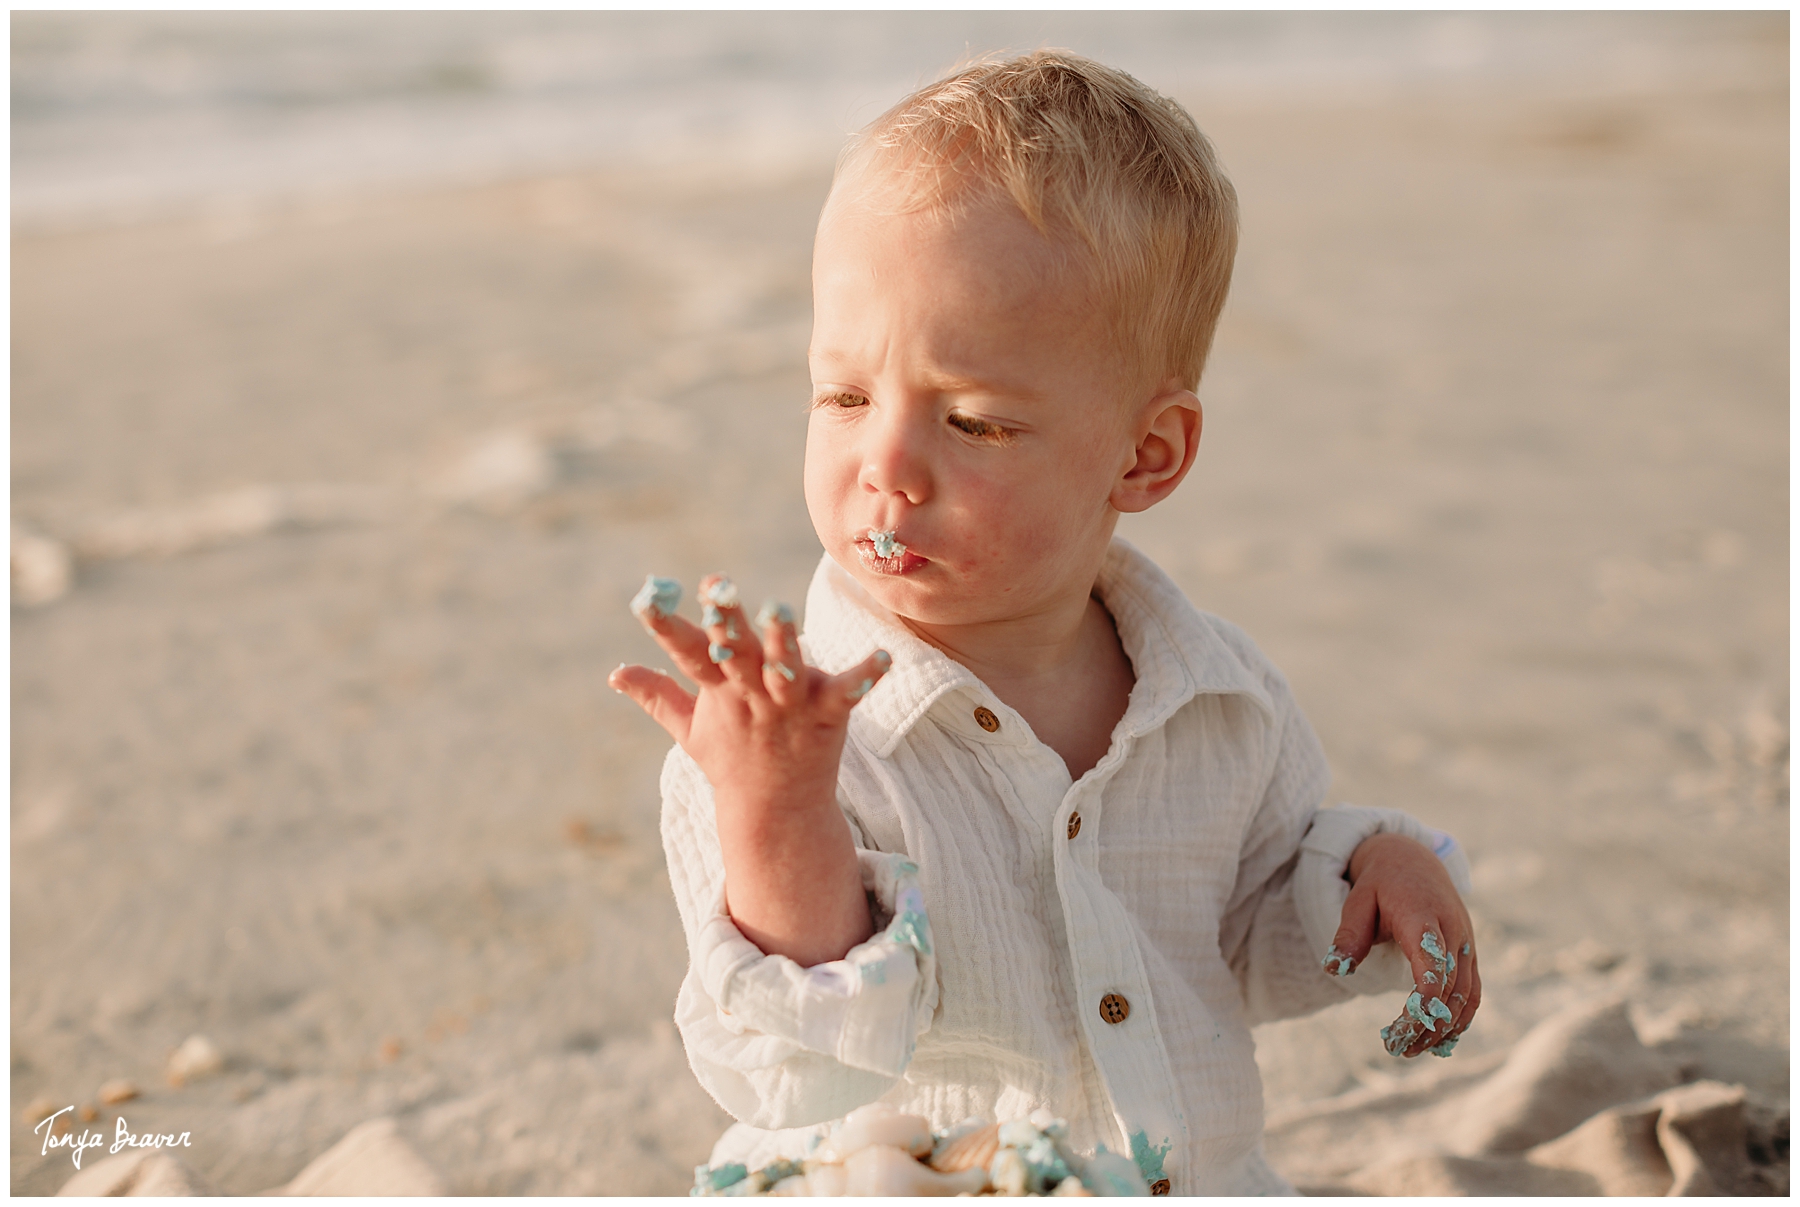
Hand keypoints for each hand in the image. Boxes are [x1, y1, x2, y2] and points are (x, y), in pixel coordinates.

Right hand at [609, 574, 891, 964]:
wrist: (776, 811)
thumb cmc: (733, 760)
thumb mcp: (692, 731)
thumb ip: (658, 695)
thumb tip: (616, 673)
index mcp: (719, 691)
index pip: (686, 653)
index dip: (666, 625)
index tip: (647, 596)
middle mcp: (752, 694)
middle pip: (735, 654)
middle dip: (725, 623)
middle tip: (717, 588)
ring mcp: (789, 705)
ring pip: (783, 668)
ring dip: (781, 642)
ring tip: (778, 610)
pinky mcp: (827, 715)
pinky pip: (847, 693)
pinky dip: (864, 677)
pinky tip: (881, 657)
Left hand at [1324, 832, 1479, 1057]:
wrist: (1414, 858)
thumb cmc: (1380, 882)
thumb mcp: (1357, 900)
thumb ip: (1349, 934)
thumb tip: (1333, 968)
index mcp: (1423, 917)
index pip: (1433, 965)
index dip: (1425, 1001)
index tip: (1404, 1028)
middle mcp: (1453, 931)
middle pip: (1451, 988)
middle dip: (1428, 1024)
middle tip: (1398, 1048)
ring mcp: (1466, 943)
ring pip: (1467, 994)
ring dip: (1445, 1027)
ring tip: (1414, 1049)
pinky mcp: (1469, 952)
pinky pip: (1473, 990)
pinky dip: (1461, 1017)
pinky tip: (1439, 1037)